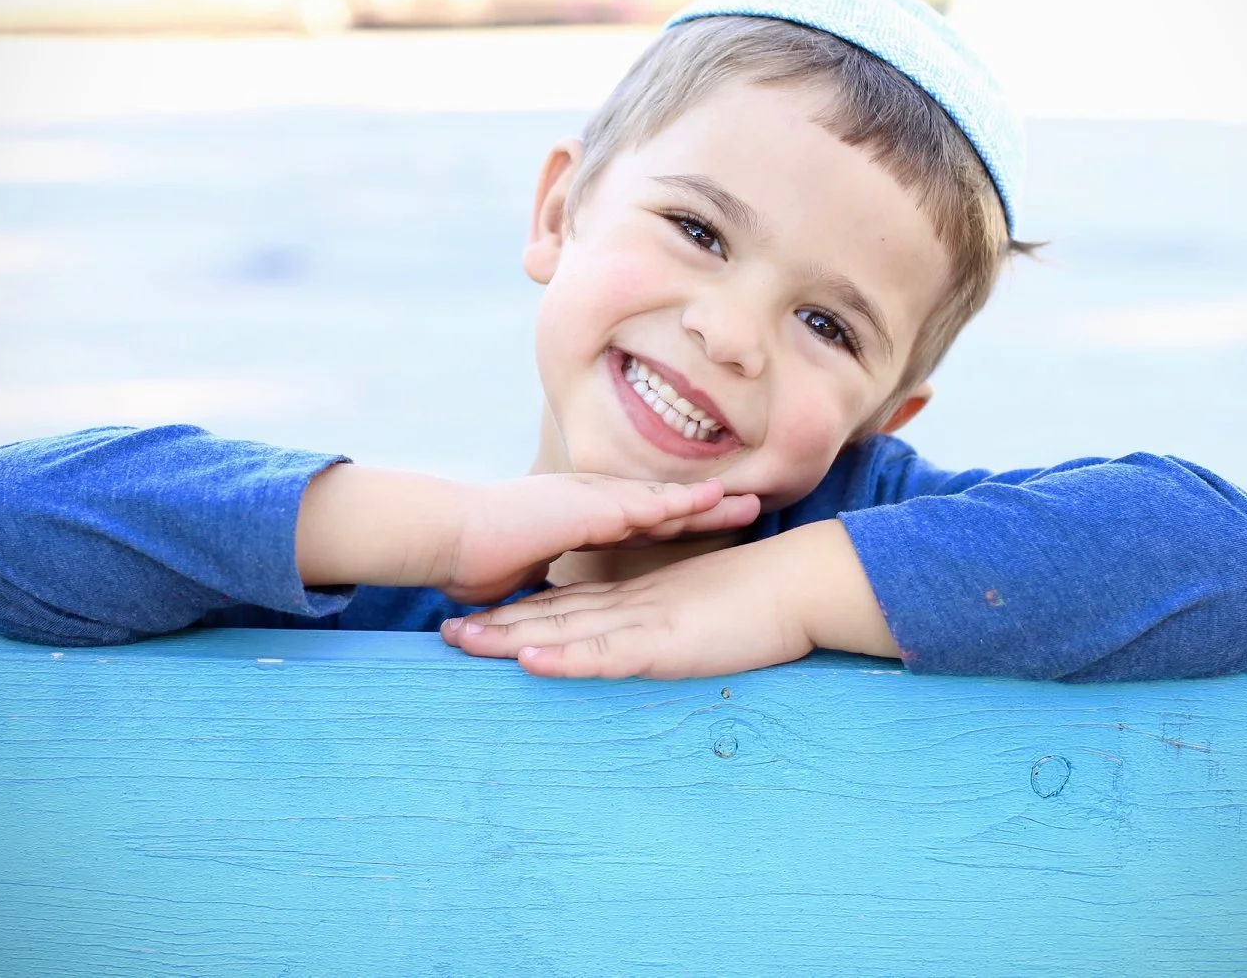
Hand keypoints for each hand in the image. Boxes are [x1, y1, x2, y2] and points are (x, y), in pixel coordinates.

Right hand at [438, 474, 760, 604]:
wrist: (444, 533)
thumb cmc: (472, 556)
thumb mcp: (524, 578)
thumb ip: (548, 587)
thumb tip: (554, 605)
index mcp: (578, 520)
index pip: (640, 524)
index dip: (676, 524)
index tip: (712, 522)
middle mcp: (591, 505)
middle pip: (662, 509)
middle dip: (708, 509)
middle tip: (753, 503)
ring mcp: (589, 503)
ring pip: (662, 502)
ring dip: (706, 504)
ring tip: (749, 502)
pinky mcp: (582, 511)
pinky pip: (640, 507)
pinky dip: (675, 505)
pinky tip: (707, 504)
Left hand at [440, 520, 899, 678]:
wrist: (801, 583)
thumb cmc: (761, 602)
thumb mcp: (700, 614)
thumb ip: (671, 623)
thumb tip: (653, 641)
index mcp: (640, 600)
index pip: (572, 606)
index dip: (524, 614)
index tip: (481, 621)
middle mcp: (632, 605)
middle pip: (554, 614)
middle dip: (498, 625)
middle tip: (445, 632)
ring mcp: (645, 621)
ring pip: (566, 630)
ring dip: (511, 638)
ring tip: (461, 642)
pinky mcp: (664, 642)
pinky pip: (607, 653)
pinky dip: (566, 658)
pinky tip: (530, 662)